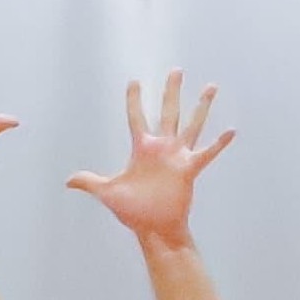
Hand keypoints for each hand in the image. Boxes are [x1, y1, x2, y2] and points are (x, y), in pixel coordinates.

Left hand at [68, 71, 233, 247]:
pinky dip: (218, 144)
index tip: (134, 81)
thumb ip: (90, 182)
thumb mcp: (108, 193)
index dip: (134, 99)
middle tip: (176, 70)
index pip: (136, 117)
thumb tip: (67, 181)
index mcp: (142, 149)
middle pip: (168, 112)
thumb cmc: (133, 211)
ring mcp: (177, 157)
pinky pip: (206, 154)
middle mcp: (162, 148)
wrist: (153, 229)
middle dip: (171, 91)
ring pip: (191, 124)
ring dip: (201, 107)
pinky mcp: (189, 170)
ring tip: (211, 87)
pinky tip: (231, 131)